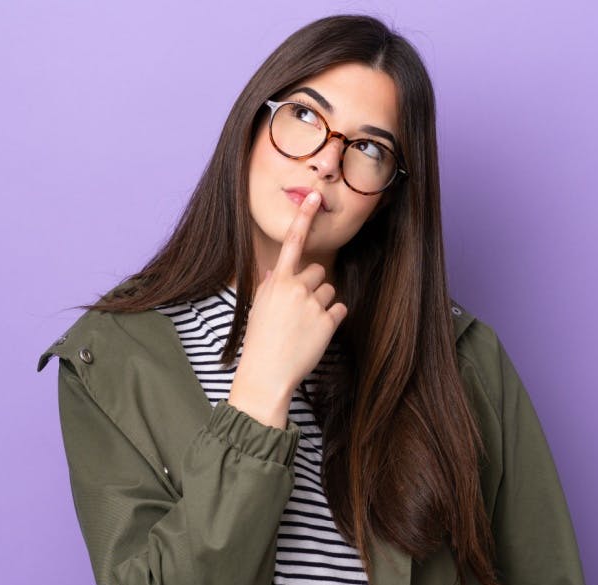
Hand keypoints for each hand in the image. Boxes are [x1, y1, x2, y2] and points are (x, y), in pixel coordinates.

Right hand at [227, 191, 347, 428]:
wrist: (267, 374)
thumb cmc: (259, 342)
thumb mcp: (258, 308)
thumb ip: (270, 286)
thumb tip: (276, 272)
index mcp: (277, 281)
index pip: (292, 242)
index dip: (303, 217)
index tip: (314, 197)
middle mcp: (296, 288)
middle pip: (317, 272)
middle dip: (311, 286)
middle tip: (298, 310)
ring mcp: (314, 305)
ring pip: (328, 291)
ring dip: (320, 304)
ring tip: (304, 325)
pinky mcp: (328, 322)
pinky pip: (338, 310)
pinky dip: (331, 320)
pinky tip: (315, 334)